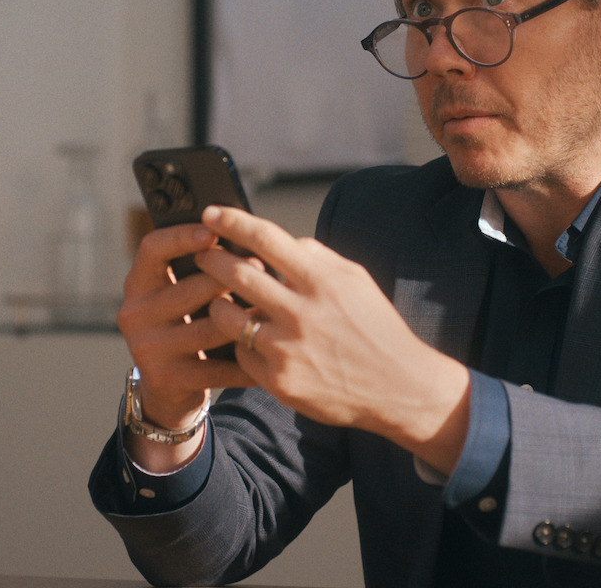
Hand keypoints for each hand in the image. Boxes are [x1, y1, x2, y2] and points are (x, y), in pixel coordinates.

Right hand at [116, 223, 255, 469]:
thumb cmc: (188, 323)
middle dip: (230, 277)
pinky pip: (217, 365)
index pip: (153, 249)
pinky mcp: (166, 377)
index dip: (182, 236)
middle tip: (262, 266)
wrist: (169, 386)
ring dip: (244, 318)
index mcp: (140, 283)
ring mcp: (148, 347)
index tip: (214, 230)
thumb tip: (248, 238)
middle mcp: (136, 313)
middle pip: (190, 289)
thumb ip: (204, 268)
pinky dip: (247, 359)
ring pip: (209, 327)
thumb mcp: (184, 292)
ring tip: (273, 308)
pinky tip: (272, 352)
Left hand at [195, 205, 471, 474]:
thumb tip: (282, 242)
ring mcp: (287, 349)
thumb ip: (318, 257)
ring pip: (227, 316)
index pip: (266, 239)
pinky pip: (242, 353)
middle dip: (212, 259)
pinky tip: (251, 340)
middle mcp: (302, 312)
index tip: (211, 214)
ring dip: (218, 303)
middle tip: (202, 255)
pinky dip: (243, 343)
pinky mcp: (279, 381)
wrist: (398, 387)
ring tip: (221, 300)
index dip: (232, 222)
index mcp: (322, 281)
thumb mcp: (357, 281)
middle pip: (236, 274)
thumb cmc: (377, 327)